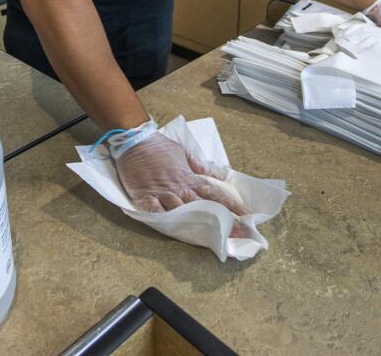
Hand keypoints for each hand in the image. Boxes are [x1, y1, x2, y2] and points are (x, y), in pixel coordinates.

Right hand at [115, 133, 252, 236]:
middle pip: (202, 207)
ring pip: (181, 212)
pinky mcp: (144, 196)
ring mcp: (161, 193)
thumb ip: (200, 167)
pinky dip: (163, 220)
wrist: (135, 140)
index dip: (230, 204)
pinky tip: (173, 230)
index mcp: (189, 177)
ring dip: (196, 225)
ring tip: (212, 239)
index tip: (245, 215)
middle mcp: (178, 187)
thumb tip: (220, 174)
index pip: (213, 193)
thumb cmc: (159, 146)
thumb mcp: (184, 153)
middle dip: (221, 221)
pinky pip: (154, 211)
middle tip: (238, 234)